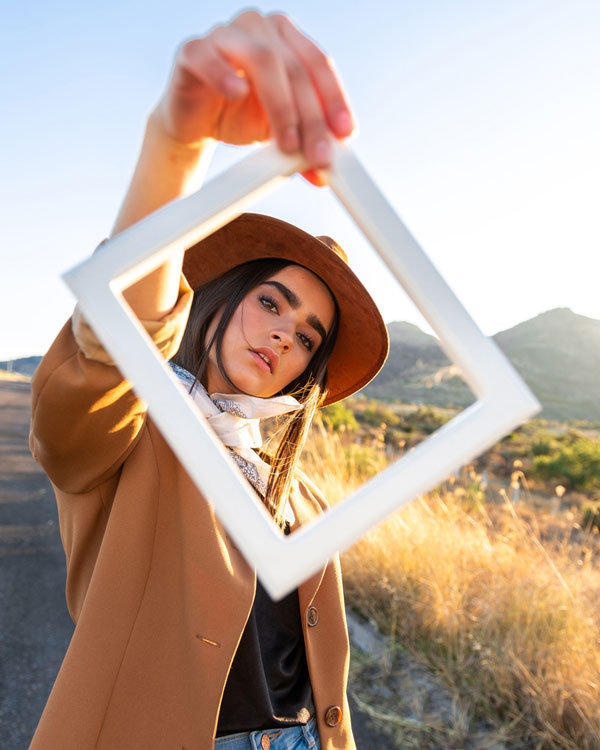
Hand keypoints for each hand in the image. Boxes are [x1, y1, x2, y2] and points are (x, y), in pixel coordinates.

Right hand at [154, 10, 354, 177]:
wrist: (196, 121)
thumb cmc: (241, 117)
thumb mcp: (280, 131)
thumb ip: (304, 143)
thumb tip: (324, 170)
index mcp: (286, 37)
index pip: (318, 63)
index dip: (334, 99)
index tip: (345, 133)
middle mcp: (258, 27)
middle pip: (295, 68)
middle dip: (311, 117)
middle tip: (317, 154)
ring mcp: (224, 34)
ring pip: (263, 60)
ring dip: (281, 107)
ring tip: (288, 144)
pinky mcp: (192, 51)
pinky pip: (208, 57)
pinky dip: (224, 75)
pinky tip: (238, 94)